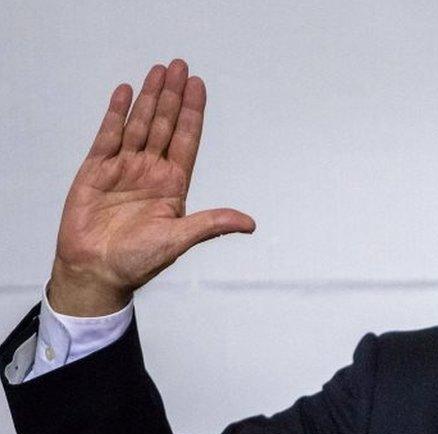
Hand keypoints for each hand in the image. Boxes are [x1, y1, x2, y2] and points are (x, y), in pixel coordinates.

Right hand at [49, 59, 254, 315]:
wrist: (96, 271)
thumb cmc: (137, 261)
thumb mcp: (180, 239)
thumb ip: (212, 224)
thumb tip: (249, 223)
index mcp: (172, 184)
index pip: (186, 140)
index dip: (192, 113)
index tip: (199, 86)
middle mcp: (150, 171)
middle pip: (164, 125)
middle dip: (172, 95)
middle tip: (180, 66)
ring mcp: (123, 168)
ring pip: (139, 125)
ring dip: (148, 98)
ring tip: (158, 71)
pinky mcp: (95, 171)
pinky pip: (107, 136)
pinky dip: (116, 114)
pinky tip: (124, 93)